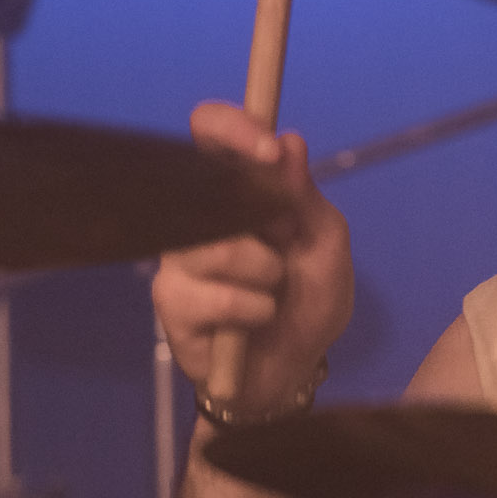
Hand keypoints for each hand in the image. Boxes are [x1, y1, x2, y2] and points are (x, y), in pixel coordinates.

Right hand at [153, 102, 353, 415]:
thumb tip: (290, 142)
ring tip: (273, 293)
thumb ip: (307, 199)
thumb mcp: (326, 247)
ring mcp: (178, 256)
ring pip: (213, 245)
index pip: (211, 129)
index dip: (232, 127)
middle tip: (287, 244)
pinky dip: (251, 308)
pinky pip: (212, 295)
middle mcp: (198, 212)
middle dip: (258, 217)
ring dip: (263, 272)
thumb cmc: (309, 301)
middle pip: (197, 177)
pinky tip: (256, 320)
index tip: (268, 150)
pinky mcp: (170, 301)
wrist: (293, 371)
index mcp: (235, 187)